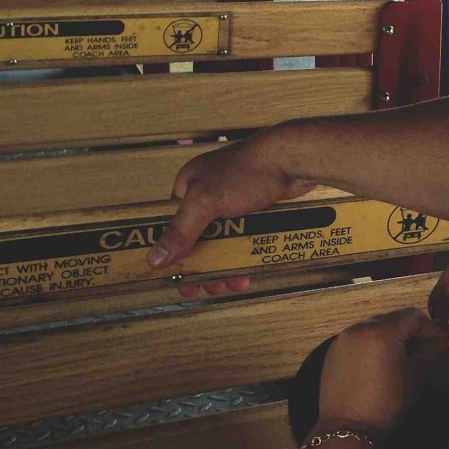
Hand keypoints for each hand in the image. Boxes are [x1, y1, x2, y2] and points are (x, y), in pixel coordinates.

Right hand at [151, 128, 316, 297]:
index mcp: (188, 185)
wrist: (294, 160)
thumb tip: (154, 258)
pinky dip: (242, 255)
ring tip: (227, 285)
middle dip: (201, 264)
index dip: (171, 251)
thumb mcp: (206, 202)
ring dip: (223, 265)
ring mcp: (233, 200)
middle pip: (197, 236)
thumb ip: (180, 230)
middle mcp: (208, 192)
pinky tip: (246, 273)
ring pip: (223, 240)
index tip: (175, 276)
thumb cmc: (248, 172)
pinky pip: (244, 237)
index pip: (170, 223)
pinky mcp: (256, 208)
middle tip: (205, 287)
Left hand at [317, 307, 448, 434]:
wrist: (347, 428)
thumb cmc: (387, 403)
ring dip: (389, 336)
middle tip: (420, 351)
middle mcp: (360, 327)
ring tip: (398, 357)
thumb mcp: (416, 377)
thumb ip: (434, 353)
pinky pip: (358, 338)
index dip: (429, 328)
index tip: (439, 344)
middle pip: (392, 319)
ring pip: (374, 326)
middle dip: (409, 331)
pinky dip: (371, 344)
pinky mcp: (333, 351)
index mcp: (382, 331)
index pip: (413, 316)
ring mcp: (343, 338)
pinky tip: (376, 364)